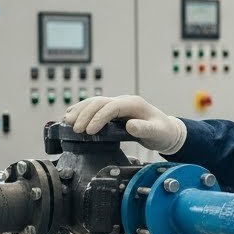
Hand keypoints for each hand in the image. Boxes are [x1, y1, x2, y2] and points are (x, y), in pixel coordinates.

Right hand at [64, 95, 186, 153]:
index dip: (98, 118)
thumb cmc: (162, 132)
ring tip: (68, 121)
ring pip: (94, 102)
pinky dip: (82, 110)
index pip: (111, 107)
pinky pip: (95, 106)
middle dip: (85, 114)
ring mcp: (118, 104)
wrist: (166, 131)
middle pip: (99, 102)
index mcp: (134, 104)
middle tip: (76, 129)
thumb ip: (145, 129)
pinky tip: (71, 115)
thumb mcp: (157, 132)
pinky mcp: (114, 110)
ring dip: (80, 110)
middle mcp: (124, 101)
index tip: (90, 131)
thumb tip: (131, 126)